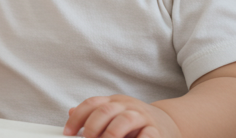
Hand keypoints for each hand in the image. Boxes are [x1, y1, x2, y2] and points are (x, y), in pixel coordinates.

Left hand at [65, 95, 179, 137]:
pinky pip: (146, 135)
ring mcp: (142, 117)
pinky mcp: (156, 130)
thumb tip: (71, 112)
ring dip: (111, 134)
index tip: (68, 133)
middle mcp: (127, 106)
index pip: (91, 104)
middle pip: (106, 110)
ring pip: (125, 120)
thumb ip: (94, 115)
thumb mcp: (114, 114)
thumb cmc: (134, 122)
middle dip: (93, 127)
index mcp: (114, 101)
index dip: (77, 118)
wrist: (167, 122)